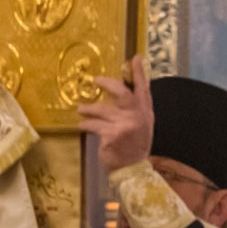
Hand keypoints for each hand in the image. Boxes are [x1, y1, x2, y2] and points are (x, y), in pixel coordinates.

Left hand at [77, 55, 153, 170]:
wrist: (132, 169)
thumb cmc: (135, 146)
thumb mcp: (142, 126)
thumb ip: (136, 110)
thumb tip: (124, 91)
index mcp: (145, 112)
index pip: (143, 88)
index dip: (139, 73)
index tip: (136, 58)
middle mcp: (137, 116)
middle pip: (122, 93)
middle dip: (107, 83)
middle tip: (96, 79)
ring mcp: (125, 125)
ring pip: (102, 109)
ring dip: (88, 108)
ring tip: (81, 109)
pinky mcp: (112, 134)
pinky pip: (94, 125)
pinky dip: (85, 124)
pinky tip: (81, 124)